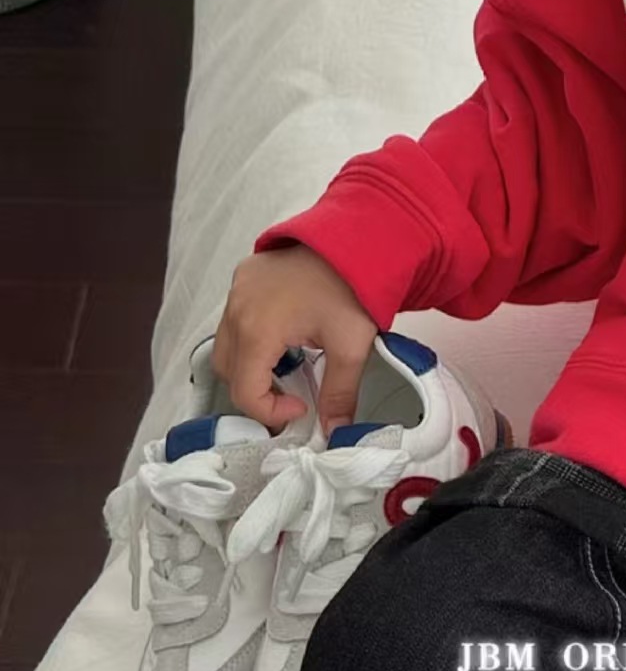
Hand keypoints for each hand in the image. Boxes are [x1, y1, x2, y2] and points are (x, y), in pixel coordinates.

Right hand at [212, 244, 377, 435]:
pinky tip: (284, 342)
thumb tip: (335, 432)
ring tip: (290, 369)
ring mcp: (236, 292)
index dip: (270, 412)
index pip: (244, 392)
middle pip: (228, 372)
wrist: (353, 238)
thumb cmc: (351, 288)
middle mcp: (236, 310)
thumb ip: (339, 395)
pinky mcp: (243, 279)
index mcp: (257, 330)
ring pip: (226, 347)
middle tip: (293, 395)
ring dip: (251, 367)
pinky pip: (233, 321)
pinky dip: (251, 341)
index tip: (302, 407)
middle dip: (257, 392)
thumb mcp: (351, 348)